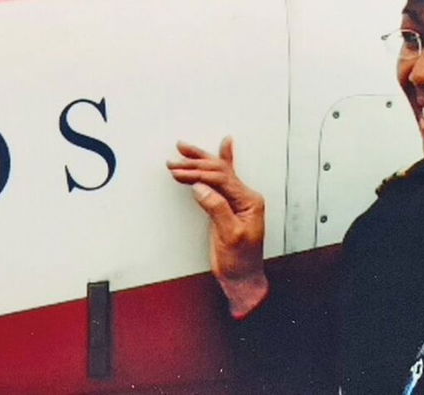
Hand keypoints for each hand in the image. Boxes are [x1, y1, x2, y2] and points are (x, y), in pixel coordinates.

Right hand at [167, 137, 267, 317]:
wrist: (243, 277)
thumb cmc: (240, 261)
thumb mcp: (229, 236)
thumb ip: (217, 208)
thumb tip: (200, 187)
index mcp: (249, 201)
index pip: (221, 179)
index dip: (198, 173)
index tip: (179, 172)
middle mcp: (245, 196)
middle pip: (219, 171)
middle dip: (195, 164)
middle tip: (174, 161)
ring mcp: (238, 199)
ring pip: (218, 171)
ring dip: (200, 160)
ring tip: (184, 148)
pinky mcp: (229, 204)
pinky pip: (223, 178)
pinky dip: (222, 160)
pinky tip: (225, 145)